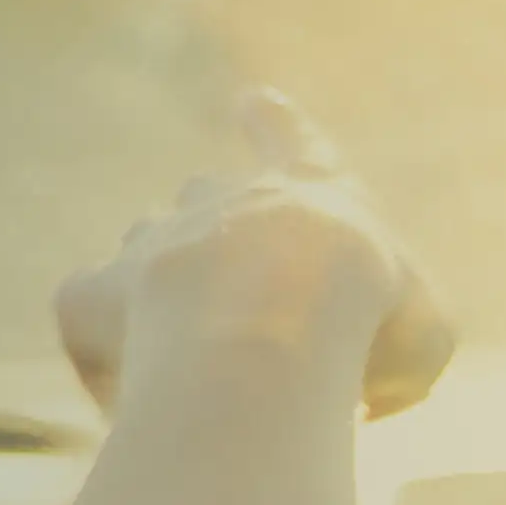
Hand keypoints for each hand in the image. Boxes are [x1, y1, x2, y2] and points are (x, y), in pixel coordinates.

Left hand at [55, 91, 454, 418]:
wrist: (276, 313)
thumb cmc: (367, 318)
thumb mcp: (420, 338)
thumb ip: (396, 357)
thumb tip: (365, 397)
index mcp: (310, 193)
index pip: (294, 143)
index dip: (278, 127)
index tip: (254, 100)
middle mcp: (221, 202)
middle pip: (204, 197)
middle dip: (215, 235)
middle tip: (240, 305)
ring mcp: (152, 240)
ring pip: (144, 254)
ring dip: (162, 301)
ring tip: (191, 361)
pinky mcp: (94, 292)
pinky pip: (85, 320)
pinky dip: (104, 361)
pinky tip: (133, 404)